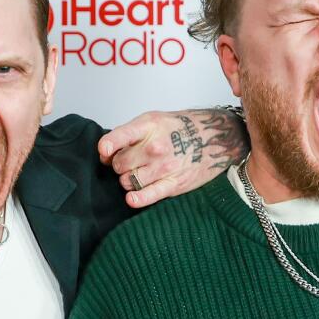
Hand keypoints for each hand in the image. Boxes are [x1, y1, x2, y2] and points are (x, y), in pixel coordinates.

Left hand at [99, 108, 247, 209]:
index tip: (104, 151)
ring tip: (140, 172)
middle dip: (120, 164)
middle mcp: (155, 147)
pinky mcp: (173, 184)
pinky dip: (137, 199)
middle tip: (131, 161)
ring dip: (129, 179)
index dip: (107, 146)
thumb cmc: (181, 128)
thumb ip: (128, 134)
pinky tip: (132, 199)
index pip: (118, 137)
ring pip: (128, 181)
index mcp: (148, 127)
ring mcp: (164, 167)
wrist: (214, 137)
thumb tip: (105, 154)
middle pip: (119, 164)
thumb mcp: (153, 120)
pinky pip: (149, 195)